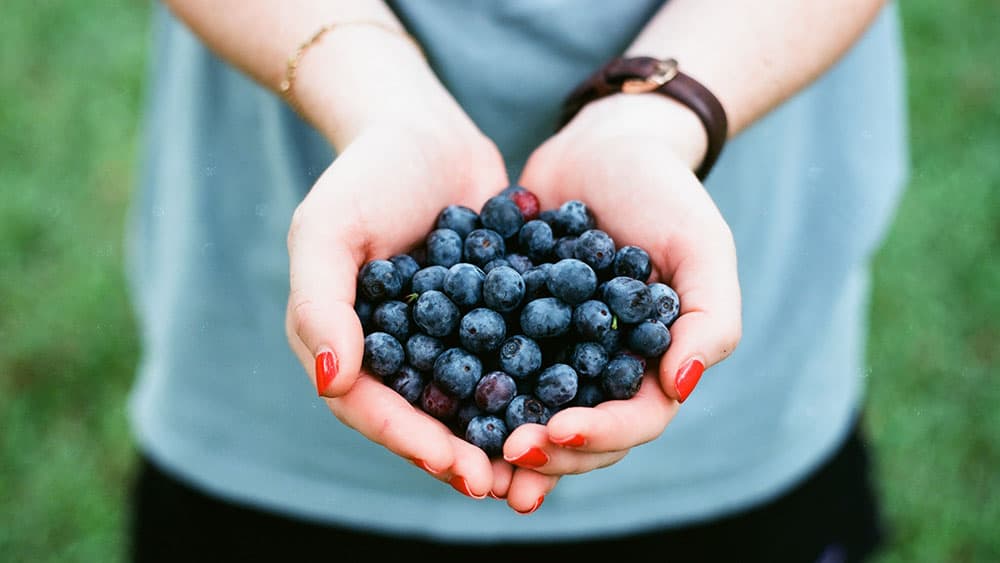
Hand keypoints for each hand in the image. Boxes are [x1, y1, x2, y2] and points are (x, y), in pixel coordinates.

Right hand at [284, 106, 510, 499]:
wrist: (425, 131)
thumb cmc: (365, 175)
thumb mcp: (327, 229)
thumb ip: (319, 304)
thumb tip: (332, 383)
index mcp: (347, 343)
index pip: (373, 408)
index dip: (412, 442)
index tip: (458, 468)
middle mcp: (395, 351)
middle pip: (425, 417)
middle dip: (463, 454)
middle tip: (505, 487)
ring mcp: (446, 337)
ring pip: (472, 399)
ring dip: (503, 435)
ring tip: (542, 463)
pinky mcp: (491, 318)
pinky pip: (510, 358)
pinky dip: (536, 385)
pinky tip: (574, 404)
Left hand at [496, 93, 742, 506]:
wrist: (602, 145)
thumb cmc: (663, 192)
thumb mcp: (700, 245)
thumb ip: (710, 317)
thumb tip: (683, 387)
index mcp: (652, 364)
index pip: (634, 420)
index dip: (600, 435)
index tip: (559, 432)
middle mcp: (602, 370)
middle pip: (578, 433)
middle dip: (546, 452)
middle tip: (507, 455)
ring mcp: (554, 353)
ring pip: (530, 413)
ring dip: (503, 443)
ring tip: (469, 463)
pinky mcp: (510, 328)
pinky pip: (488, 366)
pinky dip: (467, 391)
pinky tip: (435, 403)